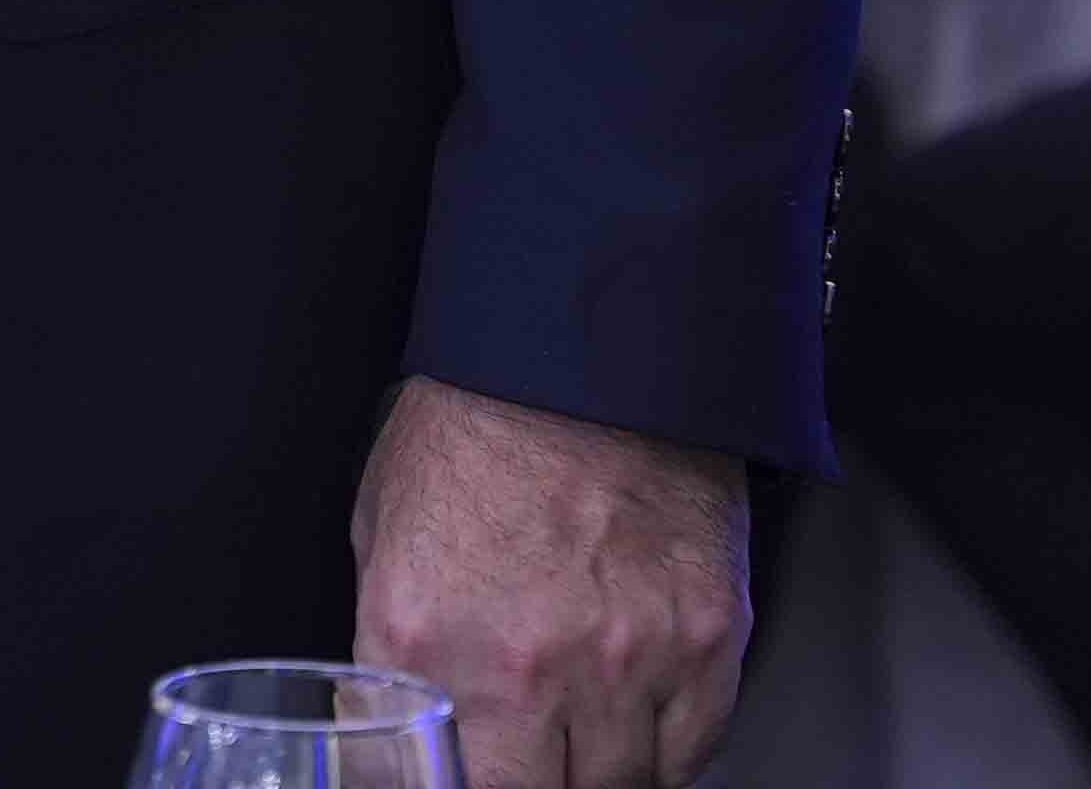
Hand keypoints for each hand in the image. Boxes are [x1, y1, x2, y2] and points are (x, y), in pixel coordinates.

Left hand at [349, 378, 749, 788]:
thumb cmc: (479, 426)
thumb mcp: (386, 534)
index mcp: (422, 640)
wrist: (586, 345)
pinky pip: (690, 752)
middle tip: (527, 752)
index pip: (424, 786)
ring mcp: (624, 662)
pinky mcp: (704, 642)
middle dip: (524, 781)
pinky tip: (638, 711)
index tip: (457, 770)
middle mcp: (523, 668)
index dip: (441, 782)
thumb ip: (395, 651)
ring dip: (596, 771)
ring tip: (582, 732)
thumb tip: (397, 728)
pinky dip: (664, 749)